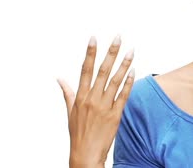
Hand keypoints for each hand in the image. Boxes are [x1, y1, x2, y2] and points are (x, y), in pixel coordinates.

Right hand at [57, 36, 134, 167]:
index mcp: (80, 96)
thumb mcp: (70, 112)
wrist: (85, 155)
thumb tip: (59, 78)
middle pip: (102, 71)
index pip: (85, 69)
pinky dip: (128, 83)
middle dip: (110, 52)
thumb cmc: (78, 133)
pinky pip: (123, 96)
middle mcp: (92, 99)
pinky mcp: (115, 115)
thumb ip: (67, 92)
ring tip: (131, 51)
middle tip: (117, 38)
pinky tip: (133, 71)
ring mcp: (104, 106)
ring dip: (124, 64)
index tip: (94, 38)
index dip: (90, 53)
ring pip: (115, 81)